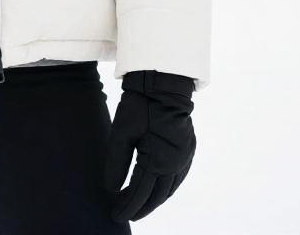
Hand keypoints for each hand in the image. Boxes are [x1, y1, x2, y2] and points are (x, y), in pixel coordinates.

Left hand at [103, 69, 196, 222]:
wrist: (163, 83)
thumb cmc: (139, 105)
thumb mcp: (121, 131)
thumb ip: (117, 162)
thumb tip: (111, 189)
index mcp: (158, 160)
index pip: (140, 192)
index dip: (127, 206)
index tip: (115, 215)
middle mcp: (175, 163)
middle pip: (156, 196)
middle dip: (140, 208)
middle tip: (126, 215)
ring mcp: (185, 157)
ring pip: (169, 189)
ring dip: (155, 200)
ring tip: (139, 207)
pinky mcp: (188, 149)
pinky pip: (179, 177)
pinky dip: (167, 188)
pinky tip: (159, 191)